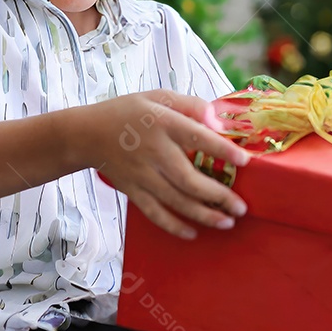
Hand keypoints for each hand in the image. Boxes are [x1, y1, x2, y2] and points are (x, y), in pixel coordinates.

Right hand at [73, 91, 250, 239]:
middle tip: (241, 207)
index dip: (222, 149)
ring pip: (175, 201)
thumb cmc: (130, 112)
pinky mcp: (132, 190)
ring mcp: (142, 174)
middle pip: (188, 179)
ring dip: (204, 215)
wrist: (87, 134)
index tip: (245, 161)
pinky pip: (154, 213)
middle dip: (218, 196)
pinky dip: (173, 226)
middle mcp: (154, 151)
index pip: (197, 137)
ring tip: (227, 222)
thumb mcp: (158, 97)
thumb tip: (219, 119)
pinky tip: (193, 233)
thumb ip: (190, 105)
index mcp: (163, 123)